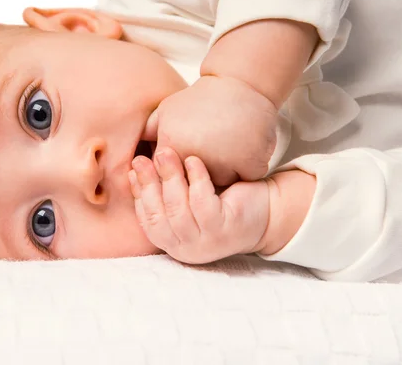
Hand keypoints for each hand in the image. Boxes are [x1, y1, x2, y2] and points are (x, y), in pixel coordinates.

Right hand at [128, 147, 269, 263]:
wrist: (266, 211)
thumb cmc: (222, 201)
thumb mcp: (187, 199)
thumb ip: (164, 191)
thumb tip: (135, 170)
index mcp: (175, 244)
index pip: (148, 221)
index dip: (139, 193)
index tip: (135, 168)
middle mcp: (188, 249)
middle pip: (160, 217)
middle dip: (149, 184)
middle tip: (145, 157)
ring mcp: (208, 243)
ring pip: (179, 210)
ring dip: (170, 178)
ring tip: (166, 153)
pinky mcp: (226, 230)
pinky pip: (203, 203)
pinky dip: (196, 179)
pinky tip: (194, 161)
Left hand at [143, 75, 277, 185]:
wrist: (240, 83)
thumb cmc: (200, 99)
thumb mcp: (166, 110)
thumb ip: (147, 133)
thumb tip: (131, 157)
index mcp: (171, 147)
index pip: (168, 178)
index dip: (177, 172)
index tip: (185, 158)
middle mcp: (194, 159)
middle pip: (194, 186)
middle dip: (198, 176)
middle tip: (209, 149)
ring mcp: (224, 163)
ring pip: (221, 184)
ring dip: (225, 173)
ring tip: (228, 148)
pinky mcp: (250, 165)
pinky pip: (246, 178)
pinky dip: (247, 168)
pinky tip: (244, 148)